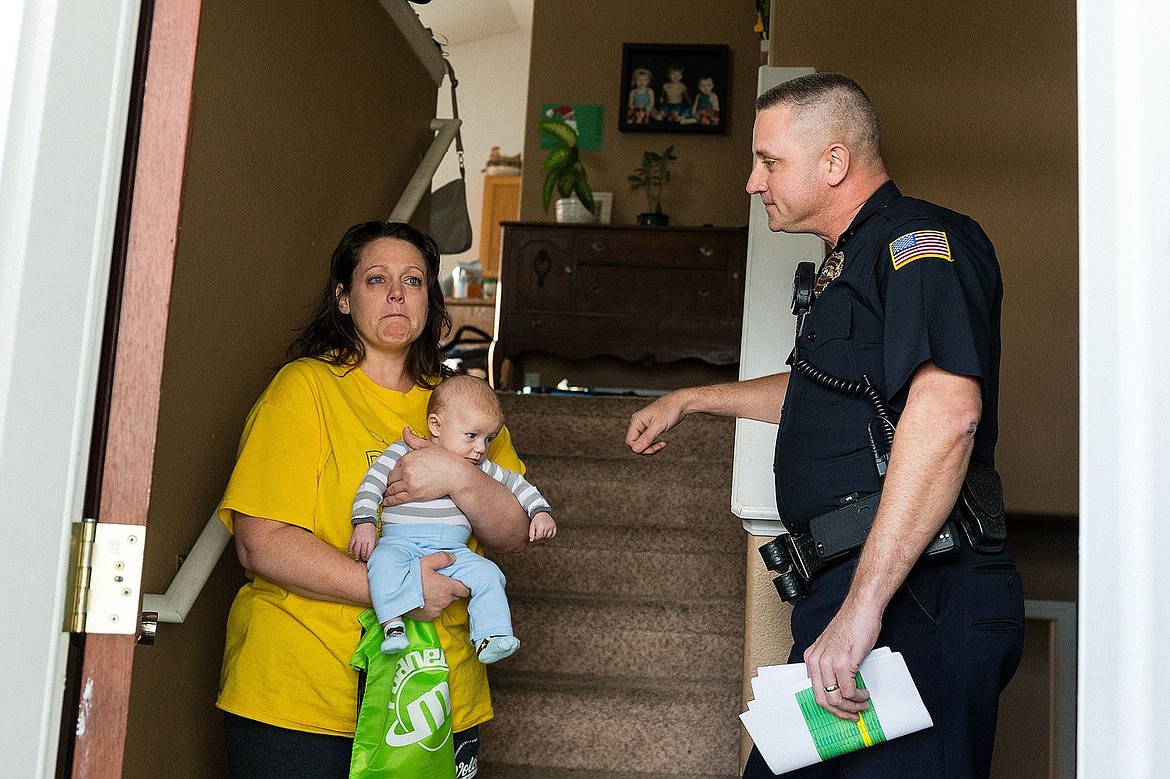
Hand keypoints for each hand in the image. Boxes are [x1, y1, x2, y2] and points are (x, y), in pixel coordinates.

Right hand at [348, 523, 376, 561]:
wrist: (365, 521)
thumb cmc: (371, 529)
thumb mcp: (375, 536)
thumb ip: (374, 544)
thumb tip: (373, 551)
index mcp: (371, 541)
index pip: (369, 551)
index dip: (368, 556)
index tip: (367, 559)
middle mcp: (364, 541)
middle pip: (363, 551)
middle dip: (363, 557)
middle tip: (362, 560)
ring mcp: (358, 539)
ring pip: (356, 549)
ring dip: (356, 555)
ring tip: (356, 558)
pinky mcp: (353, 537)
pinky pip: (351, 544)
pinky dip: (350, 548)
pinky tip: (350, 552)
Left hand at [383, 427, 468, 505]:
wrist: (457, 476)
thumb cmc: (446, 460)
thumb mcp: (429, 446)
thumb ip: (414, 439)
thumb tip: (405, 431)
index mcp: (409, 458)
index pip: (395, 465)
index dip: (394, 469)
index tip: (393, 473)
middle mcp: (407, 470)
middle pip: (391, 477)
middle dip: (389, 480)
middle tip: (387, 483)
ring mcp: (410, 483)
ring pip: (392, 488)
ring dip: (387, 491)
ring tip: (384, 492)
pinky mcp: (414, 494)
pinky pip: (397, 498)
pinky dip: (389, 500)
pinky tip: (386, 500)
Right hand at [403, 552, 470, 620]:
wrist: (394, 593)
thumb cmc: (410, 577)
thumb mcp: (426, 562)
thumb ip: (442, 559)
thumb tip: (453, 558)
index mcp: (447, 588)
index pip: (464, 590)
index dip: (462, 585)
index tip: (457, 582)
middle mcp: (444, 601)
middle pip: (455, 597)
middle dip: (451, 591)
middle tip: (440, 583)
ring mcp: (436, 611)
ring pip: (445, 604)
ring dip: (441, 598)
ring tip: (430, 590)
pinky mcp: (428, 617)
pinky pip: (435, 611)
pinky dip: (433, 606)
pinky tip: (424, 599)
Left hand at [529, 511, 556, 541]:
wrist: (541, 512)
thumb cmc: (536, 520)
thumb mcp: (532, 526)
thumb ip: (531, 533)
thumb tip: (531, 540)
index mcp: (541, 526)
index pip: (539, 536)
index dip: (536, 537)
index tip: (535, 535)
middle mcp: (547, 526)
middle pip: (544, 536)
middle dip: (540, 535)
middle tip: (538, 531)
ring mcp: (551, 526)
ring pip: (549, 536)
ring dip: (545, 535)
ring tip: (542, 531)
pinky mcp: (554, 525)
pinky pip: (554, 534)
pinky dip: (551, 535)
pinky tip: (547, 533)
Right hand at [625, 392, 687, 455]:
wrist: (679, 403)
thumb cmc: (670, 409)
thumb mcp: (658, 425)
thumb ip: (646, 438)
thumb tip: (636, 449)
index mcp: (637, 421)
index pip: (630, 441)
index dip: (639, 448)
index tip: (653, 449)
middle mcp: (638, 423)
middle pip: (634, 443)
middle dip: (646, 449)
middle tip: (658, 448)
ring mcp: (644, 426)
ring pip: (641, 443)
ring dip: (650, 448)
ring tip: (661, 446)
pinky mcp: (650, 428)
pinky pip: (647, 441)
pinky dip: (653, 445)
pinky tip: (662, 443)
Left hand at [803, 603, 880, 719]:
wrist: (861, 610)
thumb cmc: (851, 626)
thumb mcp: (832, 648)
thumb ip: (831, 667)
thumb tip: (839, 688)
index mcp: (811, 658)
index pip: (814, 691)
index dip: (829, 706)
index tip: (841, 710)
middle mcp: (816, 661)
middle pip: (822, 699)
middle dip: (840, 711)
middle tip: (853, 713)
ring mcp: (828, 663)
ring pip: (835, 698)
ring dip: (851, 706)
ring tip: (862, 703)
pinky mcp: (843, 663)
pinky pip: (848, 690)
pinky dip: (858, 696)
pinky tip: (864, 693)